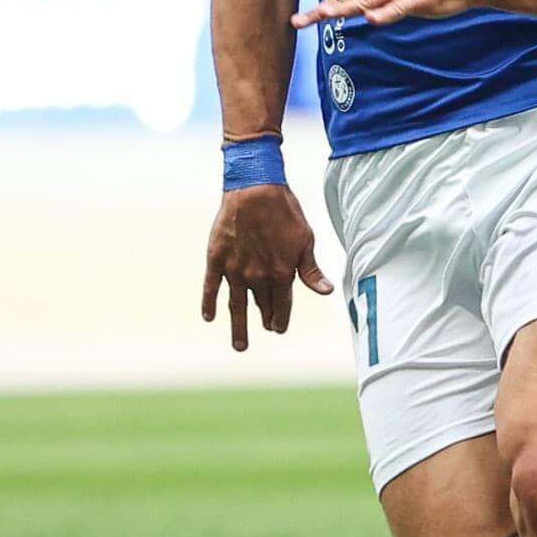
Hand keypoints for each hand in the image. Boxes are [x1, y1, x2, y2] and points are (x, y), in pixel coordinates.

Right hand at [200, 184, 332, 350]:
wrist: (255, 190)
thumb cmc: (285, 213)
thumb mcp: (306, 241)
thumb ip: (311, 271)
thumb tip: (326, 292)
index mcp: (281, 274)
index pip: (282, 305)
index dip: (282, 318)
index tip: (279, 328)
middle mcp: (257, 277)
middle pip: (261, 306)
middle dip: (265, 319)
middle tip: (267, 329)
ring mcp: (234, 270)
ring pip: (236, 306)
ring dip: (239, 327)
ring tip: (240, 346)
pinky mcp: (216, 260)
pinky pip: (211, 288)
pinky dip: (209, 304)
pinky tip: (209, 318)